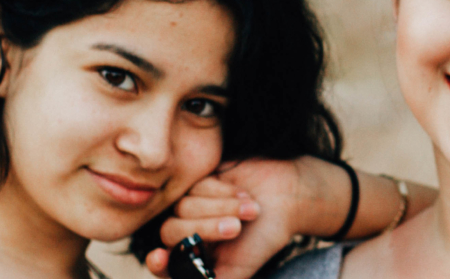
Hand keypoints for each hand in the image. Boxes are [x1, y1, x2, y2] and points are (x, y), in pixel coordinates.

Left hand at [146, 157, 349, 278]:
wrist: (290, 198)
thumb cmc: (266, 237)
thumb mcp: (239, 268)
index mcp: (193, 258)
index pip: (163, 264)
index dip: (159, 263)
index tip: (159, 258)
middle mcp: (189, 232)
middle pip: (171, 232)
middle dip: (206, 228)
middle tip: (236, 228)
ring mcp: (193, 205)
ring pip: (184, 207)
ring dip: (222, 208)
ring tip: (251, 209)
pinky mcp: (201, 181)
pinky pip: (197, 185)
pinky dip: (224, 191)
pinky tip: (244, 194)